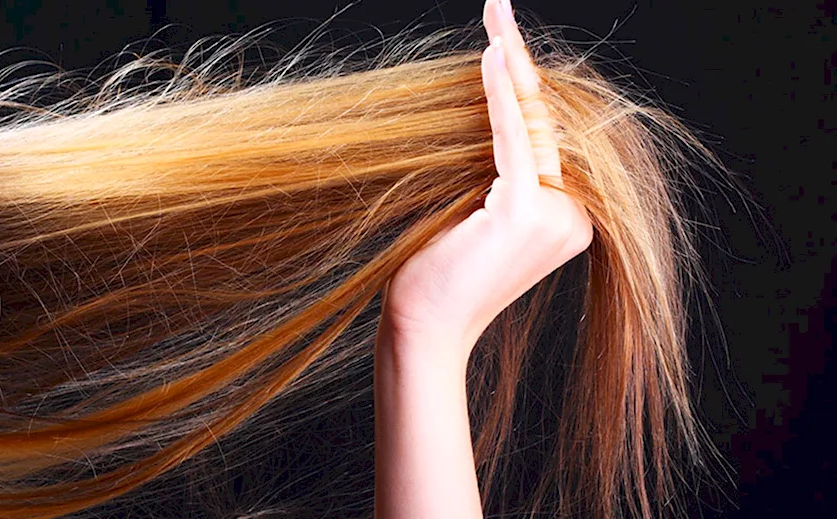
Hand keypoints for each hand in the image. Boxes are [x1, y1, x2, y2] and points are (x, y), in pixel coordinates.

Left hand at [378, 0, 592, 370]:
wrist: (422, 326)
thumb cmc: (434, 274)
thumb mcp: (472, 212)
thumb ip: (497, 170)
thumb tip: (495, 108)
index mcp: (564, 221)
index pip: (543, 139)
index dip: (524, 85)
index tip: (504, 37)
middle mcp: (571, 218)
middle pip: (543, 126)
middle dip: (518, 66)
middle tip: (498, 10)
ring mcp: (555, 217)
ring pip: (532, 127)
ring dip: (510, 68)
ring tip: (496, 16)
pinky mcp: (527, 213)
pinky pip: (513, 140)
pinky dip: (501, 95)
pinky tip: (494, 53)